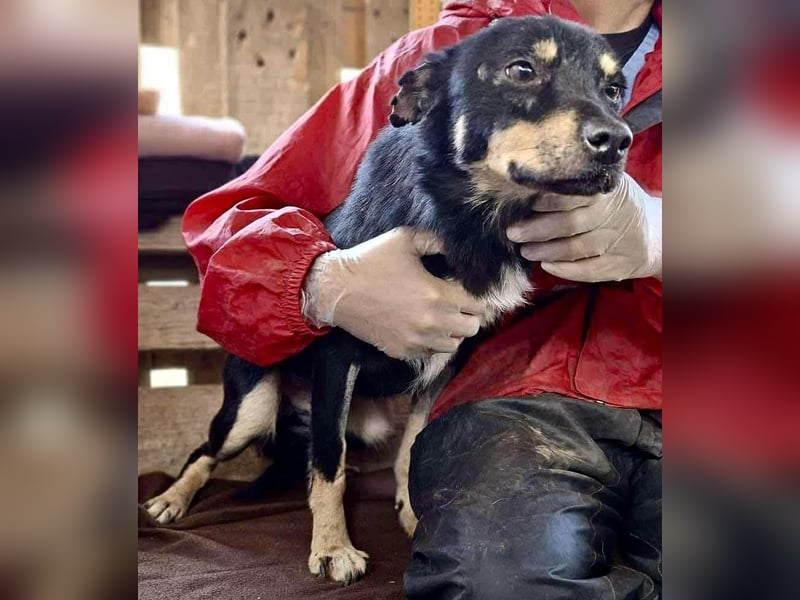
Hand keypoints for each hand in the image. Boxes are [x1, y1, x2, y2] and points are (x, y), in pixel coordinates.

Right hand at [302, 228, 484, 358]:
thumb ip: (436, 241)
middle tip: (458, 306)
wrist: (336, 289)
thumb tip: (455, 246)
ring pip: (453, 345)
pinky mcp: (401, 350)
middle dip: (469, 316)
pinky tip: (423, 328)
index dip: (476, 297)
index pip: (477, 305)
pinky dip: (432, 343)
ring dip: (453, 332)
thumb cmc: (370, 260)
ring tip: (442, 319)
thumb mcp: (405, 240)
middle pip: (472, 328)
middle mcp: (431, 321)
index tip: (467, 291)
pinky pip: (430, 353)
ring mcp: (416, 339)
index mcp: (436, 294)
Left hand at [507, 173, 661, 281]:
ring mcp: (618, 242)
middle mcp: (614, 216)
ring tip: (525, 250)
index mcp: (608, 192)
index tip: (522, 204)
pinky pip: (588, 270)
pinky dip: (565, 270)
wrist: (656, 231)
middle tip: (513, 232)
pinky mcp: (619, 265)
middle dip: (536, 229)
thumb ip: (576, 185)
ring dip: (546, 251)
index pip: (572, 196)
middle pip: (570, 224)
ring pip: (576, 249)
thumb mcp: (605, 186)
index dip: (545, 201)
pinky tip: (547, 266)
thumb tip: (532, 185)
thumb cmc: (617, 204)